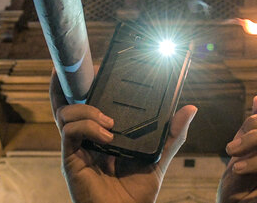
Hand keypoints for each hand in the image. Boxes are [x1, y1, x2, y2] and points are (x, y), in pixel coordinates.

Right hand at [50, 70, 196, 202]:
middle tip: (90, 69)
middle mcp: (86, 136)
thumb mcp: (158, 155)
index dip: (91, 82)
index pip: (91, 101)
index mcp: (102, 132)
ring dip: (88, 109)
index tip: (102, 66)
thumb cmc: (138, 190)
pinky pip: (70, 131)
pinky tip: (106, 135)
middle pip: (69, 101)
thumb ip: (172, 133)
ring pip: (65, 111)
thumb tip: (191, 108)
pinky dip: (88, 126)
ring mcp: (77, 146)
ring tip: (109, 122)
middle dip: (72, 81)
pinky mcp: (71, 158)